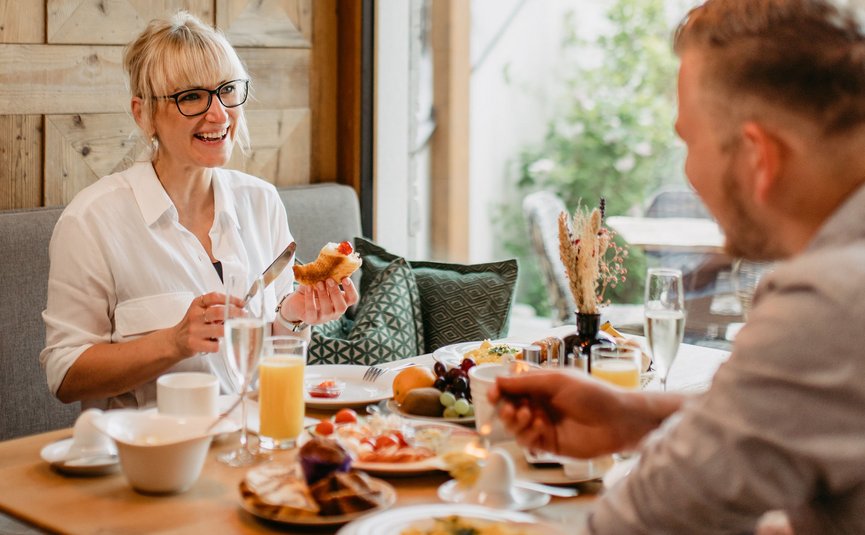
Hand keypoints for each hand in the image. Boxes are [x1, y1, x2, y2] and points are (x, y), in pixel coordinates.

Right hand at [170, 292, 236, 355]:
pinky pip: (215, 345)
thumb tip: (239, 309)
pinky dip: (219, 345)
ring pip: (220, 330)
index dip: (231, 299)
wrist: (175, 341)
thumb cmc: (193, 325)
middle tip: (244, 316)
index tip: (242, 303)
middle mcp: (195, 316)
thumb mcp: (200, 311)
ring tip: (229, 331)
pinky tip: (215, 343)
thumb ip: (215, 308)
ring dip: (228, 331)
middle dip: (235, 313)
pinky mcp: (194, 344)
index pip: (215, 297)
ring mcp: (194, 330)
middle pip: (219, 312)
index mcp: (197, 305)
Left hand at [280, 277, 358, 325]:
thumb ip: (325, 275)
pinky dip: (310, 298)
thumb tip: (327, 264)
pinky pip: (312, 310)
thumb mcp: (320, 281)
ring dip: (323, 294)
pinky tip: (308, 287)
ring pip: (328, 309)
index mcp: (341, 301)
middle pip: (342, 306)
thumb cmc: (311, 291)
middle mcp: (335, 311)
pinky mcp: (311, 320)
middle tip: (329, 280)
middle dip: (336, 292)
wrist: (295, 302)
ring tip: (318, 283)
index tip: (345, 278)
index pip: (353, 299)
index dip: (351, 289)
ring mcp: (324, 317)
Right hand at [490, 371, 631, 457]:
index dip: (499, 392)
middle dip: (505, 409)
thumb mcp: (557, 381)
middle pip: (508, 409)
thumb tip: (498, 381)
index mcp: (541, 386)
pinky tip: (542, 428)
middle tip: (513, 410)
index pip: (511, 388)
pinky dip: (528, 435)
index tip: (493, 395)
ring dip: (516, 422)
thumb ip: (526, 382)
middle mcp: (539, 405)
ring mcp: (543, 425)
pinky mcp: (548, 444)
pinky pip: (527, 442)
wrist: (617, 421)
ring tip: (529, 416)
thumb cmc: (593, 394)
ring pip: (514, 427)